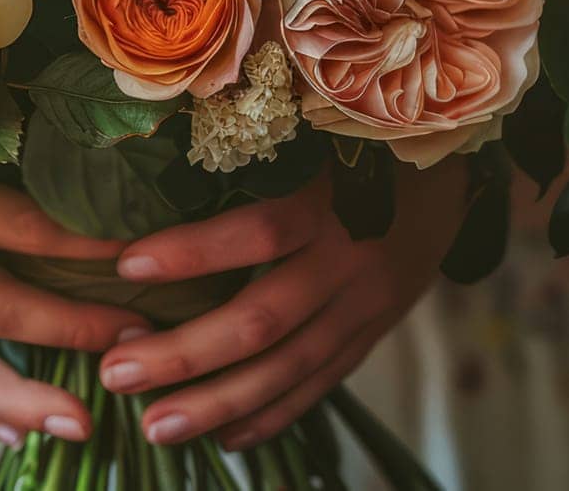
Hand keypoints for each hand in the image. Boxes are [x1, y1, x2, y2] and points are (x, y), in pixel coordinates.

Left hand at [97, 160, 465, 450]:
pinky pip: (320, 384)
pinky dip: (272, 414)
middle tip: (115, 372)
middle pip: (263, 320)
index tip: (125, 263)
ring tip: (154, 425)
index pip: (259, 232)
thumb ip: (257, 151)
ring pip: (288, 369)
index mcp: (333, 198)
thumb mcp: (318, 131)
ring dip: (218, 403)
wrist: (453, 171)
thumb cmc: (360, 137)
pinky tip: (224, 438)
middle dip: (184, 353)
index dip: (194, 252)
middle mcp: (352, 259)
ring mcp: (366, 305)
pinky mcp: (374, 333)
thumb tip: (158, 164)